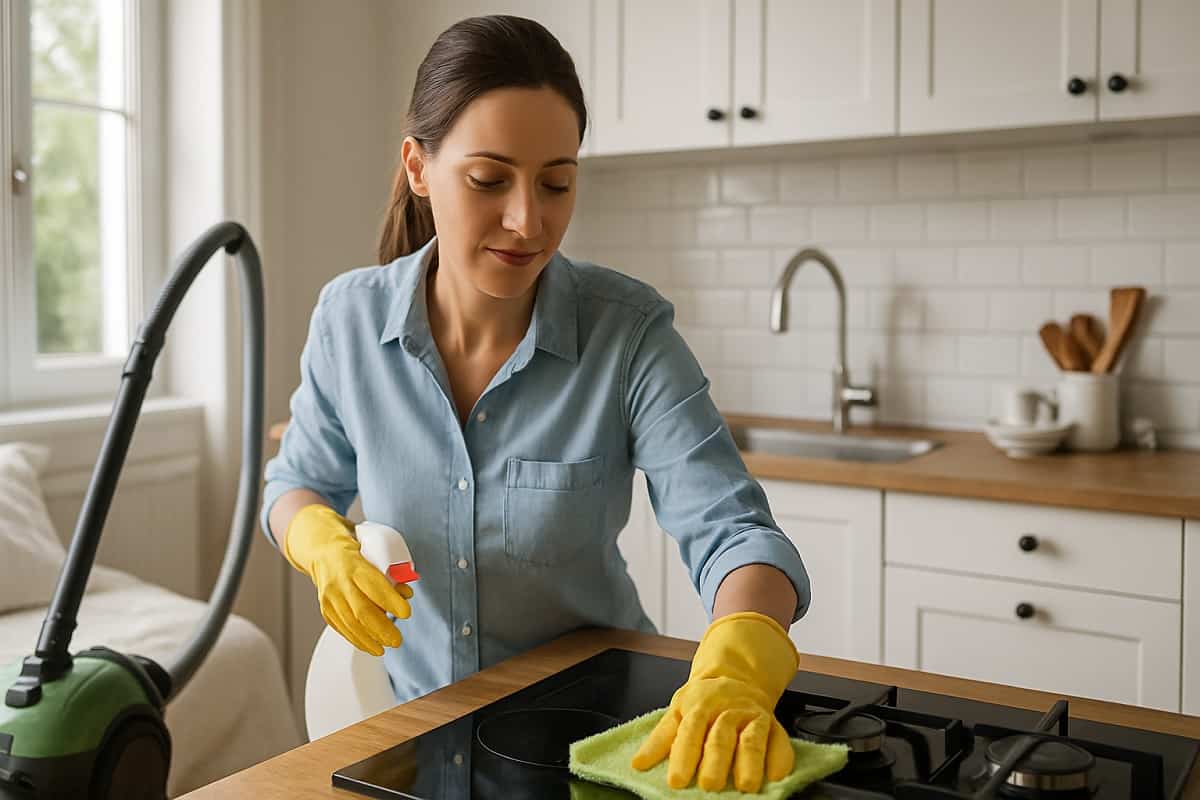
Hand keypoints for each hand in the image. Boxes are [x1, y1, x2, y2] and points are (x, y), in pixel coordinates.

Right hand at [283, 504, 412, 655]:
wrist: (324, 553)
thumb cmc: (355, 553)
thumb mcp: (375, 554)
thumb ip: (391, 574)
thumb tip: (406, 594)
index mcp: (354, 565)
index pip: (374, 586)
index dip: (391, 602)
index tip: (406, 612)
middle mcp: (339, 582)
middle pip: (361, 610)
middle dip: (381, 629)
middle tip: (397, 639)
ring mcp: (330, 597)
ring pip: (350, 623)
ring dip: (370, 640)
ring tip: (385, 647)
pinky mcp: (325, 609)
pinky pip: (342, 628)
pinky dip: (358, 640)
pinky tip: (371, 646)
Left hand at [630, 611, 797, 791]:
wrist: (737, 677)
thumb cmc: (704, 701)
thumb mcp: (678, 712)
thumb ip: (661, 739)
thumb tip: (638, 764)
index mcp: (700, 706)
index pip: (690, 731)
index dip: (683, 756)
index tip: (676, 781)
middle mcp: (727, 711)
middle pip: (721, 737)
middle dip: (716, 762)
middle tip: (709, 785)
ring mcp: (751, 717)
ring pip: (752, 739)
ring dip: (750, 762)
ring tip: (745, 786)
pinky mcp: (774, 726)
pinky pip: (780, 741)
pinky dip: (780, 758)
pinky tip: (777, 775)